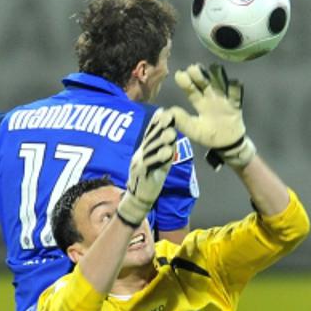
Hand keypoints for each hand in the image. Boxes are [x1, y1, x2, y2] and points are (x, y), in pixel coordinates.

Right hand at [117, 109, 177, 225]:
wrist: (139, 199)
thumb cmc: (151, 180)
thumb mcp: (159, 163)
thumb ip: (164, 151)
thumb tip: (172, 136)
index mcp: (144, 151)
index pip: (150, 134)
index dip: (156, 122)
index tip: (164, 111)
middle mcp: (140, 154)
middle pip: (151, 138)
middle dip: (160, 126)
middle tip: (169, 115)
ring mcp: (139, 163)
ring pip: (151, 149)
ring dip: (161, 140)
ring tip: (172, 132)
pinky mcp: (141, 173)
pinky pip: (150, 164)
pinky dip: (159, 157)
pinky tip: (168, 152)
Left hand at [169, 63, 254, 167]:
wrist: (227, 144)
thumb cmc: (208, 135)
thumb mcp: (193, 130)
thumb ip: (182, 122)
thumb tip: (170, 112)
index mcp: (199, 102)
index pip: (190, 89)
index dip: (185, 81)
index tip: (180, 74)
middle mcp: (210, 97)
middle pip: (204, 82)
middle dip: (199, 74)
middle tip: (193, 68)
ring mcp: (223, 100)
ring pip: (220, 84)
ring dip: (217, 76)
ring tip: (214, 68)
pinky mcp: (235, 106)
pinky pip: (236, 96)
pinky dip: (236, 89)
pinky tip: (235, 82)